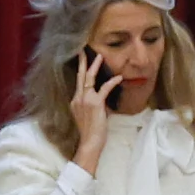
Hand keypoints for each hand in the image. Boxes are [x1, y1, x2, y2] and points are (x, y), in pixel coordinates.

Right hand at [68, 56, 112, 170]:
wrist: (89, 143)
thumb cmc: (90, 133)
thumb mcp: (89, 116)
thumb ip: (94, 106)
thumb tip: (103, 100)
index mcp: (75, 101)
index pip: (78, 83)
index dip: (80, 71)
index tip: (82, 62)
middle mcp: (78, 98)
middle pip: (80, 76)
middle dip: (83, 62)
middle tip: (83, 51)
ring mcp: (85, 100)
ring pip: (89, 79)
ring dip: (95, 66)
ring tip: (100, 56)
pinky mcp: (95, 104)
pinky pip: (104, 89)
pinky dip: (112, 82)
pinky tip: (119, 77)